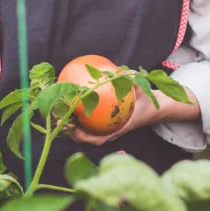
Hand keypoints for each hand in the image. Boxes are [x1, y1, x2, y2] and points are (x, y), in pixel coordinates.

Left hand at [66, 84, 199, 146]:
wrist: (154, 108)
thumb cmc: (147, 101)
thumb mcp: (143, 90)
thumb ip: (132, 82)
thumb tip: (122, 71)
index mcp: (117, 130)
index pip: (98, 139)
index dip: (83, 137)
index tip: (73, 128)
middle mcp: (108, 132)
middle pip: (84, 136)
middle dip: (68, 130)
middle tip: (56, 117)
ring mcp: (105, 129)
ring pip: (83, 130)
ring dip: (68, 123)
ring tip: (55, 110)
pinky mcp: (102, 123)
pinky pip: (87, 120)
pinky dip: (76, 113)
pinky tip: (68, 100)